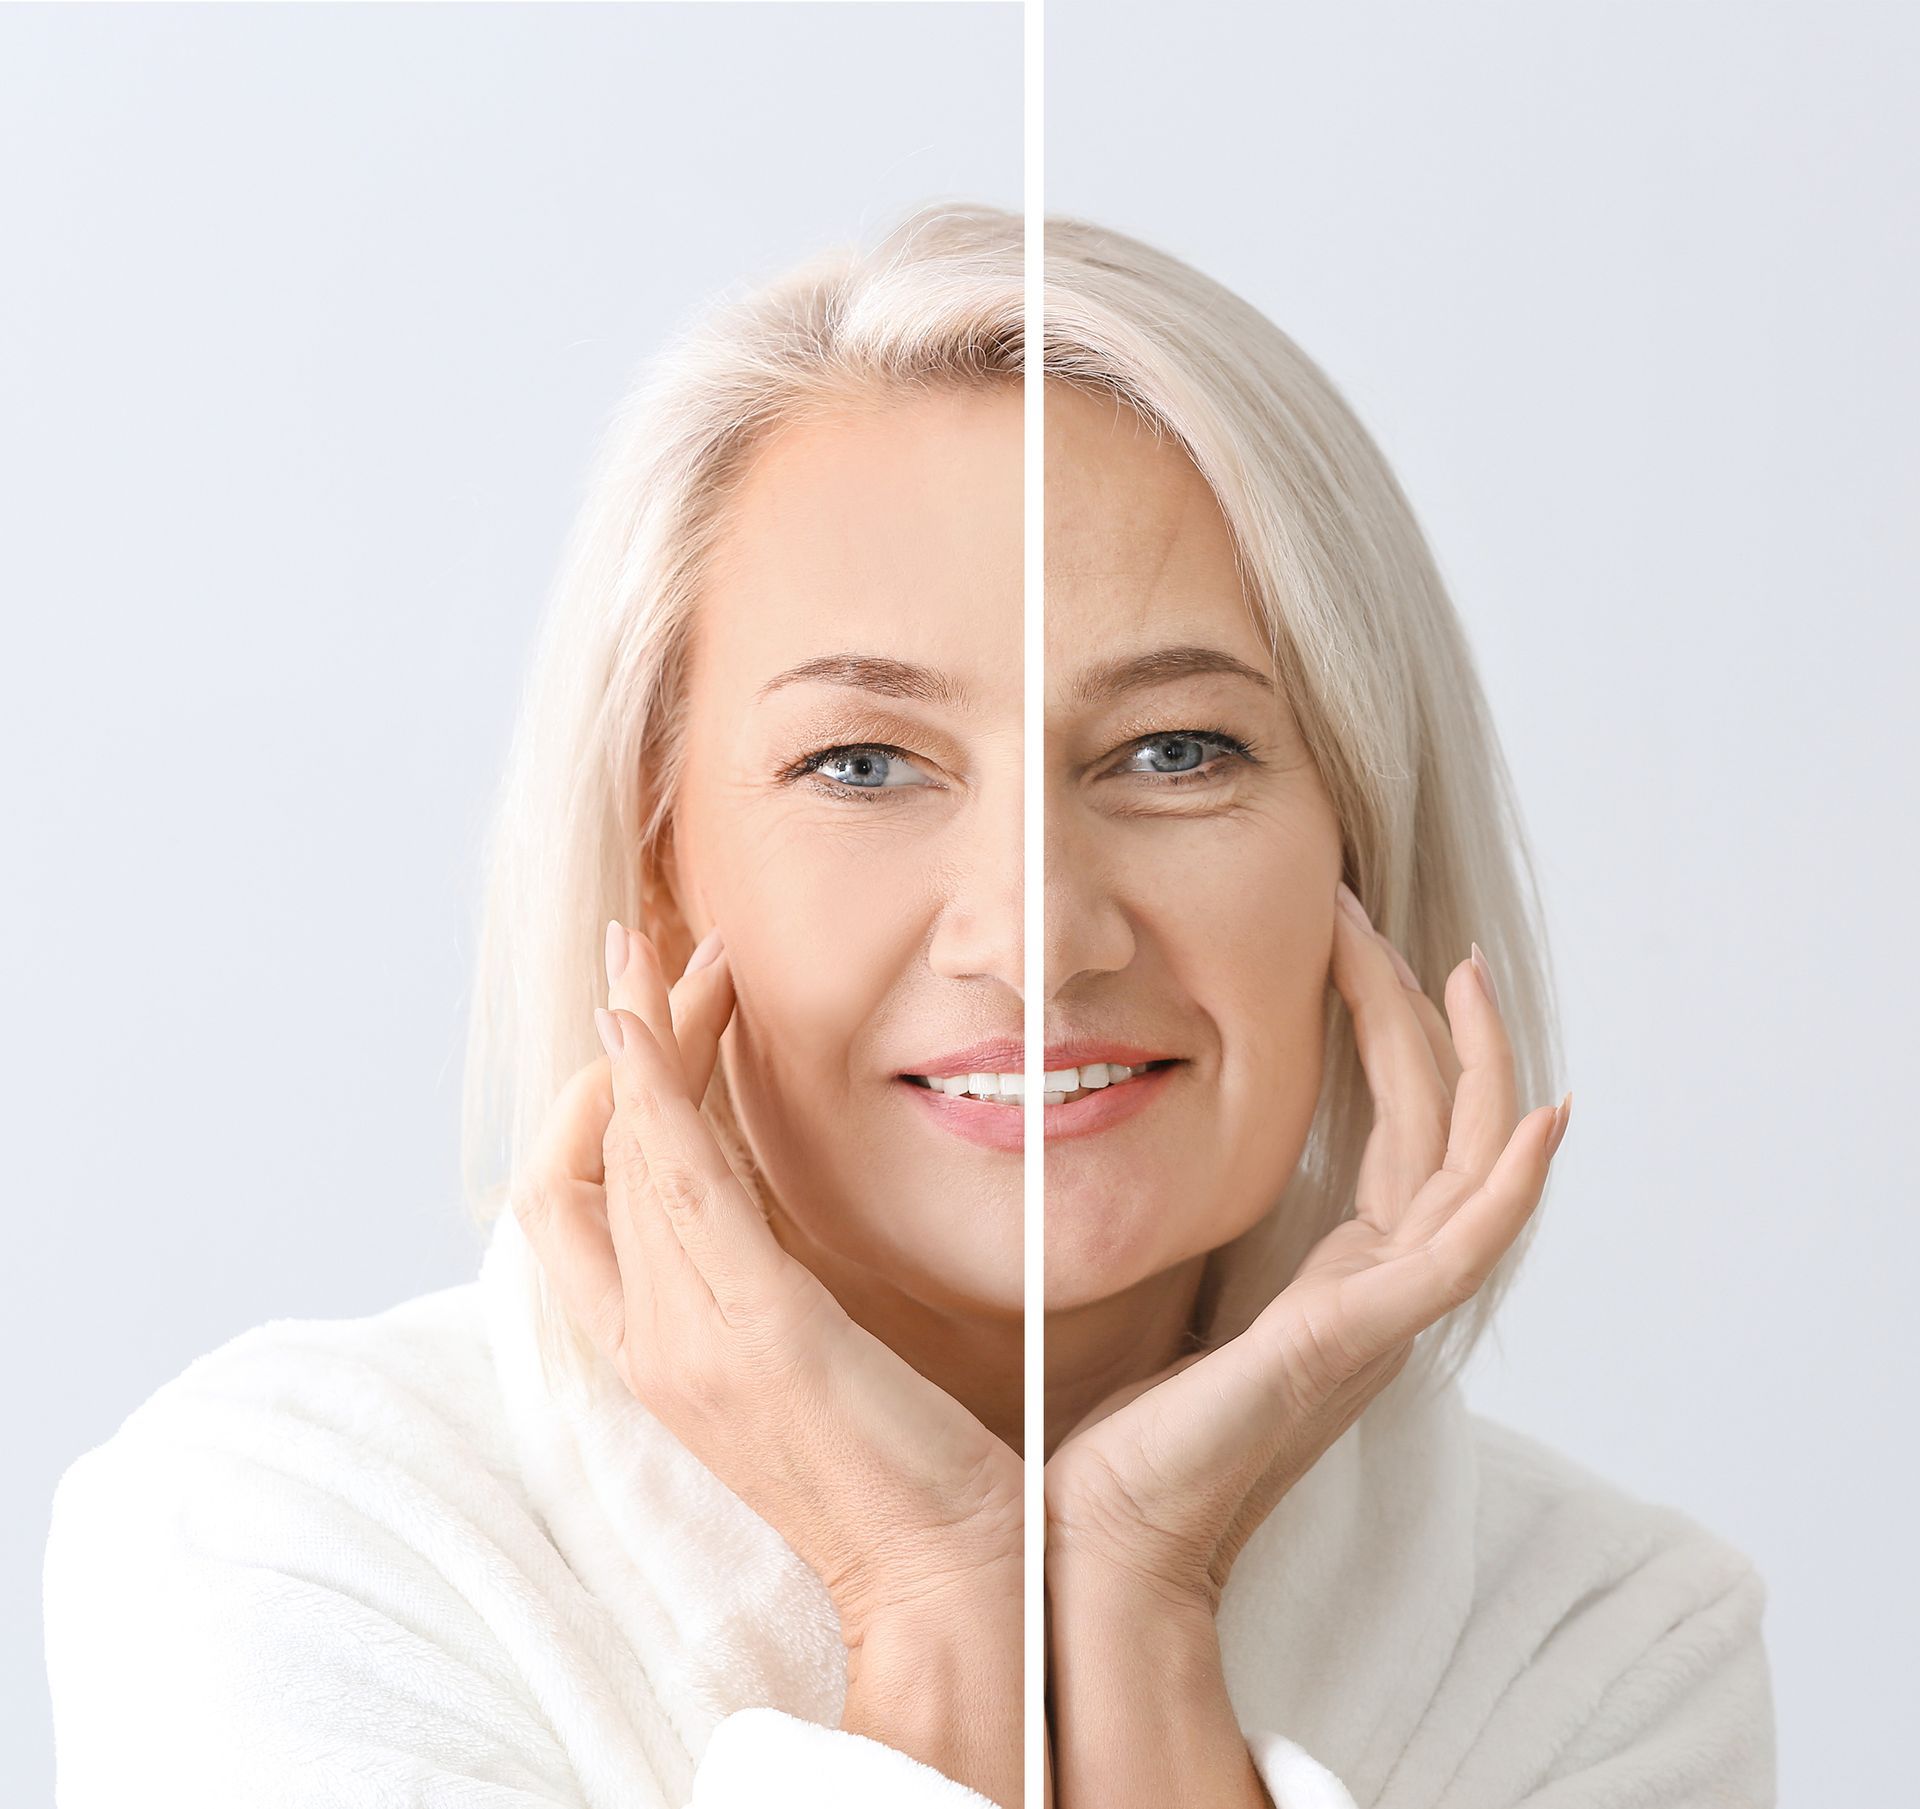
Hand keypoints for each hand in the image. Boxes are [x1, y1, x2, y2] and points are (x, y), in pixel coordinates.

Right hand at [512, 919, 1023, 1648]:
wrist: (953, 1581)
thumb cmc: (905, 1473)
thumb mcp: (813, 1358)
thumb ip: (768, 1279)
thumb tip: (770, 1194)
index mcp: (662, 1354)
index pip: (573, 1203)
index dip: (593, 1103)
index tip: (654, 1020)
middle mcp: (652, 1343)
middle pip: (588, 1156)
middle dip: (615, 1043)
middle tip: (656, 950)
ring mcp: (690, 1339)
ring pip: (623, 1148)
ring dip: (635, 1035)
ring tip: (660, 948)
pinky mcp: (755, 1328)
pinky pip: (672, 1179)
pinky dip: (649, 1089)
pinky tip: (647, 1020)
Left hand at [1044, 881, 1570, 1618]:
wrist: (1101, 1539)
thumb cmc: (1124, 1438)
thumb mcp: (1168, 1298)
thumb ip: (1197, 1235)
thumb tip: (1143, 1149)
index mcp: (1336, 1277)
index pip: (1395, 1130)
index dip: (1388, 1033)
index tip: (1351, 940)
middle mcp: (1374, 1288)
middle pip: (1436, 1126)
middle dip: (1422, 1017)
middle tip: (1395, 921)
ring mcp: (1378, 1315)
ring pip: (1463, 1164)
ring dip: (1472, 1060)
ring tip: (1455, 966)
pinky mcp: (1358, 1339)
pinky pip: (1462, 1249)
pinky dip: (1513, 1185)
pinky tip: (1543, 1116)